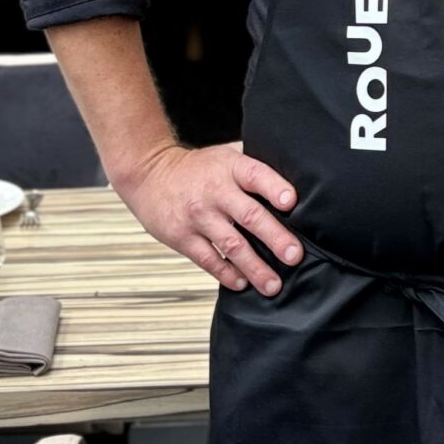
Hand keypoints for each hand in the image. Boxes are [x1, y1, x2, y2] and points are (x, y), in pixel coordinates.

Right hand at [117, 141, 302, 294]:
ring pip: (231, 245)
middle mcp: (215, 191)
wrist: (149, 174)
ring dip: (255, 267)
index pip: (256, 175)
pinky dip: (227, 274)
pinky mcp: (182, 237)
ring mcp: (198, 216)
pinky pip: (209, 260)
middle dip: (275, 237)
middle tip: (294, 256)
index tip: (291, 202)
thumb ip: (253, 176)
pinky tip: (242, 283)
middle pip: (249, 215)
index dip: (274, 188)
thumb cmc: (197, 170)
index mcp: (230, 168)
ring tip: (273, 284)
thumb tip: (292, 199)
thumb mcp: (225, 159)